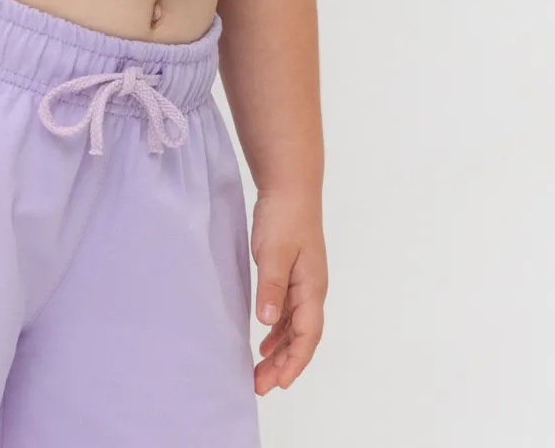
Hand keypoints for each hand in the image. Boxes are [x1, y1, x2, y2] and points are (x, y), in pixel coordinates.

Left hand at [249, 187, 326, 392]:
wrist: (290, 186)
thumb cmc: (285, 216)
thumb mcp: (274, 251)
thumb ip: (271, 287)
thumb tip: (267, 323)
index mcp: (312, 288)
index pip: (307, 336)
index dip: (295, 363)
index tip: (280, 384)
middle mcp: (311, 290)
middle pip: (301, 338)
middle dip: (283, 365)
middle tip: (260, 386)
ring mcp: (303, 283)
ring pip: (293, 328)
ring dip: (279, 351)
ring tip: (260, 372)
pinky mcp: (292, 275)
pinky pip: (287, 313)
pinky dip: (276, 332)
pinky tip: (263, 341)